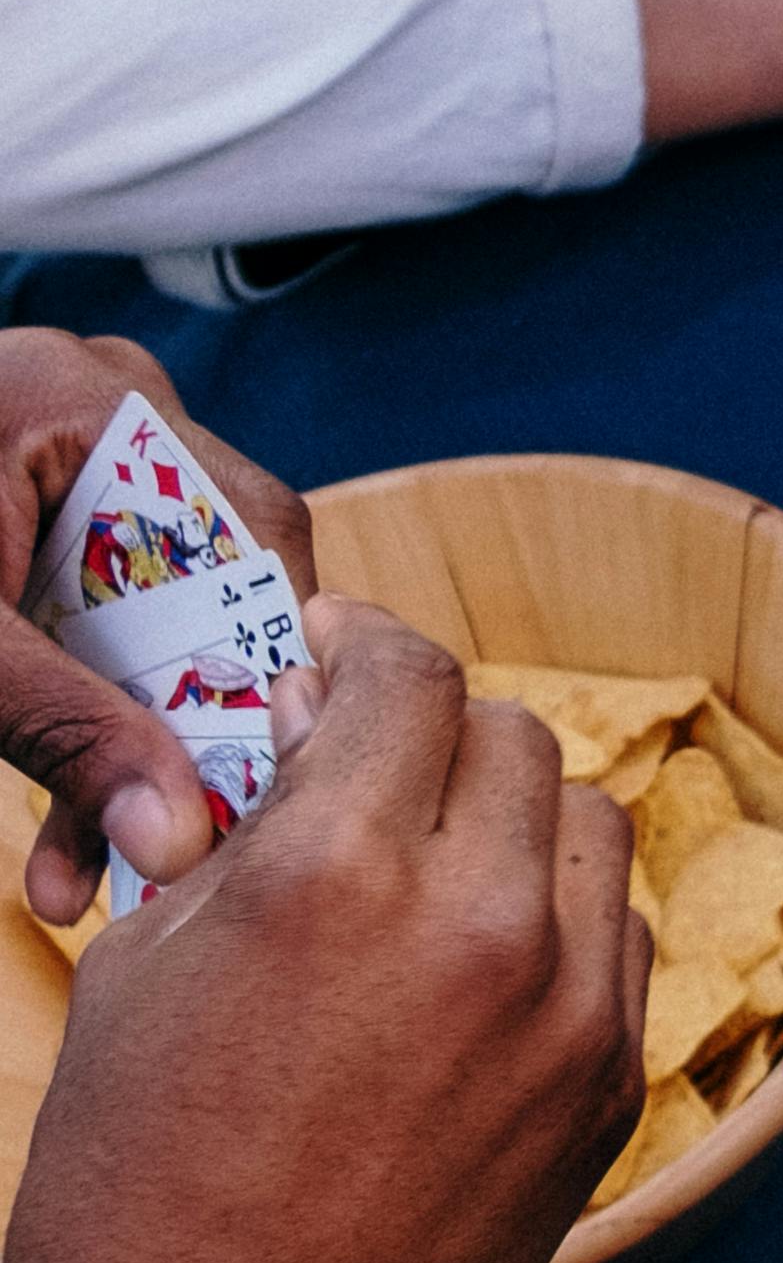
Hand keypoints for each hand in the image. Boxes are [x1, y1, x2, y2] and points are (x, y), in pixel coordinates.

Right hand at [0, 605, 641, 1262]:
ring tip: (429, 854)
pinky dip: (558, 915)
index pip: (407, 679)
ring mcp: (571, 1010)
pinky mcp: (612, 1083)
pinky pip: (616, 938)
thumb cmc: (139, 1163)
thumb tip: (316, 726)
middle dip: (434, 733)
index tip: (336, 657)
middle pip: (512, 739)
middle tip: (369, 760)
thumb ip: (252, 824)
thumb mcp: (151, 956)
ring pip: (588, 827)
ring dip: (513, 816)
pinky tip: (477, 951)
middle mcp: (482, 924)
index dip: (365, 650)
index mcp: (339, 871)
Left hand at [2, 335, 317, 925]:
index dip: (261, 670)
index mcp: (92, 401)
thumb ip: (65, 734)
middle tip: (166, 844)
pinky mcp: (40, 504)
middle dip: (179, 727)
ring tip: (83, 862)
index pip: (249, 539)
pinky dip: (83, 705)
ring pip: (159, 612)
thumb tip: (175, 839)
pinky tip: (59, 815)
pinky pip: (103, 611)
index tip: (247, 787)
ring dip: (124, 738)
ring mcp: (78, 448)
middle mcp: (107, 405)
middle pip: (213, 580)